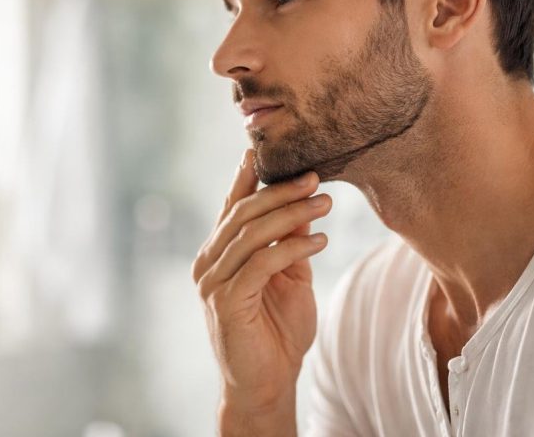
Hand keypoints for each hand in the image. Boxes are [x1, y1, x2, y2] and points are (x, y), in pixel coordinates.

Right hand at [192, 150, 330, 433]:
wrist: (267, 384)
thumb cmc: (277, 331)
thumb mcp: (290, 277)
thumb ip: (290, 241)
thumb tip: (304, 203)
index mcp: (218, 254)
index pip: (232, 207)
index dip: (246, 178)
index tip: (264, 150)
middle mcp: (208, 263)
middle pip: (243, 215)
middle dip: (280, 192)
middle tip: (315, 176)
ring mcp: (213, 283)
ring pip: (252, 234)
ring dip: (292, 214)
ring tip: (325, 203)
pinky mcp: (227, 302)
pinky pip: (262, 263)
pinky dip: (293, 248)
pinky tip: (320, 240)